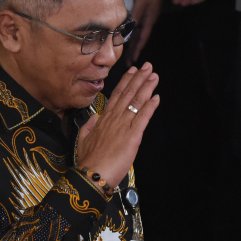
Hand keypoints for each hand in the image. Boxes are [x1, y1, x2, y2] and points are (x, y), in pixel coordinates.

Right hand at [76, 63, 160, 187]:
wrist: (92, 174)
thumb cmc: (89, 160)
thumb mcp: (83, 140)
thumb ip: (89, 126)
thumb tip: (93, 117)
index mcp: (103, 119)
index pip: (117, 95)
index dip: (126, 82)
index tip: (133, 71)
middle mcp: (114, 119)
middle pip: (128, 94)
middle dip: (139, 79)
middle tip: (148, 66)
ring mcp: (123, 126)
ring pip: (136, 102)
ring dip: (146, 88)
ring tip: (154, 76)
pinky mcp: (133, 136)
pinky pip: (143, 117)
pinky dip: (150, 106)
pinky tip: (156, 97)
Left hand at [126, 0, 166, 63]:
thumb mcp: (141, 1)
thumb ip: (135, 14)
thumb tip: (129, 27)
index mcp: (149, 20)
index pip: (142, 38)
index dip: (137, 49)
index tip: (133, 60)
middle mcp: (147, 21)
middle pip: (140, 39)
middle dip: (134, 51)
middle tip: (128, 63)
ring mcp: (145, 17)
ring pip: (138, 33)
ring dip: (132, 44)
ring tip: (126, 54)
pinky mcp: (142, 12)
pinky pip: (136, 26)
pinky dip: (131, 34)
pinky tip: (125, 37)